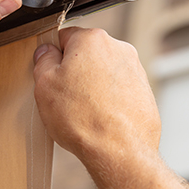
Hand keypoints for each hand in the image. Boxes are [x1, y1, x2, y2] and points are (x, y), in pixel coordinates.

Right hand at [32, 27, 160, 165]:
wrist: (120, 151)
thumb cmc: (84, 119)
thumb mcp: (45, 85)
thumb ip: (43, 60)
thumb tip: (47, 52)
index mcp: (92, 39)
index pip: (64, 37)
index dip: (52, 57)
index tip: (50, 73)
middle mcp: (118, 48)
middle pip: (86, 54)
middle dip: (74, 71)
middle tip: (65, 96)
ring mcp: (135, 69)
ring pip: (103, 72)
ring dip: (92, 86)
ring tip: (84, 111)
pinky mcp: (144, 91)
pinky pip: (119, 89)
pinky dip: (109, 99)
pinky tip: (100, 118)